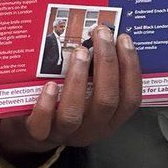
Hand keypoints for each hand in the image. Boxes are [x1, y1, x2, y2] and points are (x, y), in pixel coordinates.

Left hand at [0, 26, 140, 156]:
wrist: (36, 131)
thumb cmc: (65, 105)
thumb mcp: (89, 94)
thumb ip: (98, 73)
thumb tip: (107, 36)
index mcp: (109, 118)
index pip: (130, 98)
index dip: (131, 69)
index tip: (124, 39)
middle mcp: (91, 128)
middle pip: (106, 101)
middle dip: (106, 63)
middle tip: (101, 34)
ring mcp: (64, 132)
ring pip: (74, 112)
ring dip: (78, 80)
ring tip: (79, 52)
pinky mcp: (39, 132)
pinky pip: (43, 124)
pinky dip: (46, 105)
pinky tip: (49, 85)